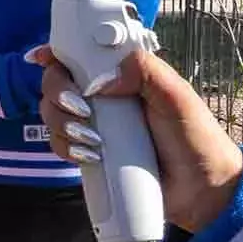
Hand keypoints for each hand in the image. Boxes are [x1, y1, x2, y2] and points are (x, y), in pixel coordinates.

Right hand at [30, 45, 242, 233]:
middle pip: (55, 82)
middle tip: (82, 109)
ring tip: (94, 140)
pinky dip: (66, 148)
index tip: (41, 58)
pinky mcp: (87, 153)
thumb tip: (100, 80)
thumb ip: (145, 71)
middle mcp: (102, 97)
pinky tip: (90, 156)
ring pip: (51, 114)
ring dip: (62, 123)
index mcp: (121, 75)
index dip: (56, 53)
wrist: (200, 188)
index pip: (80, 55)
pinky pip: (59, 144)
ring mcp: (93, 125)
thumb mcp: (177, 96)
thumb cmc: (195, 136)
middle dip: (58, 93)